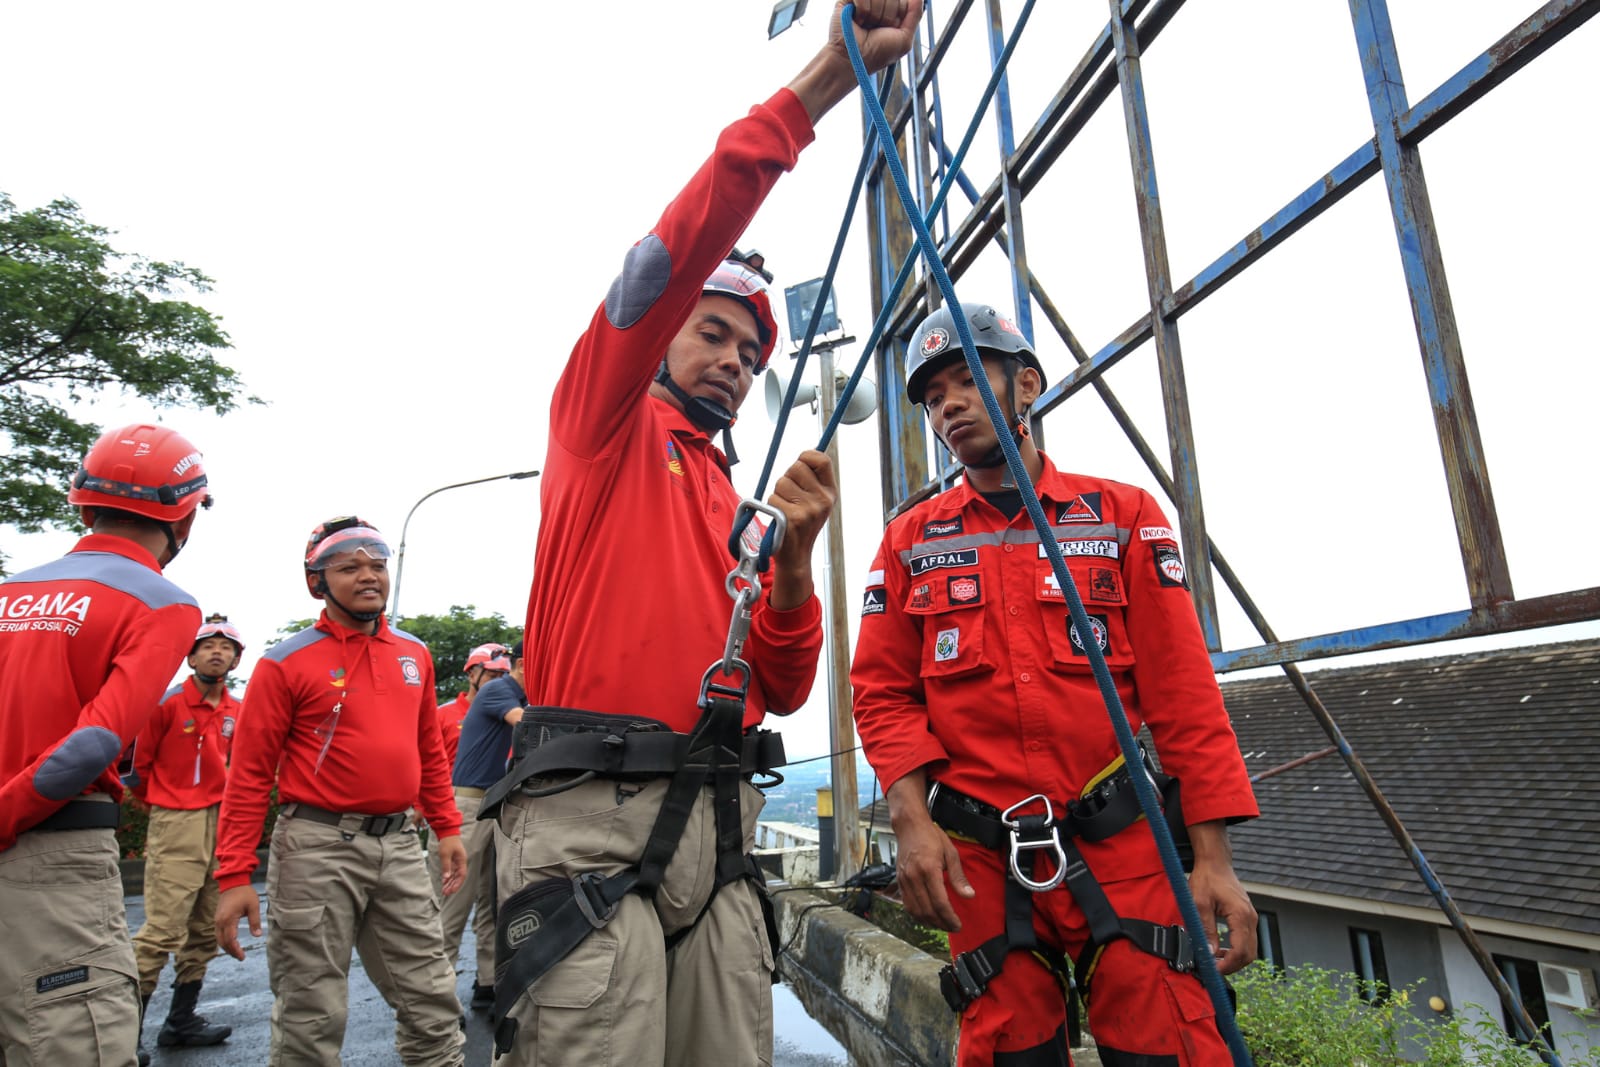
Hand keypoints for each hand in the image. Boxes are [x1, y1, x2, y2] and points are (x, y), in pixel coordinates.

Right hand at [215, 885, 261, 960]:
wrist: (232, 882)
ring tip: (236, 952)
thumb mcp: (253, 906)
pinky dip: (224, 941)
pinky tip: (231, 943)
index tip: (243, 957)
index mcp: (228, 919)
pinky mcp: (218, 918)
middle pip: (223, 942)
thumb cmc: (244, 893)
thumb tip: (257, 935)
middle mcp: (220, 922)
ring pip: (219, 939)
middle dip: (231, 951)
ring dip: (227, 947)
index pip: (230, 940)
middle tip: (240, 957)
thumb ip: (255, 921)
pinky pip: (218, 933)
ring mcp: (217, 920)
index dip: (236, 950)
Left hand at [437, 834, 467, 895]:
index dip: (457, 884)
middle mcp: (460, 863)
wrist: (447, 833)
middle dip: (453, 886)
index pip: (461, 875)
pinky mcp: (452, 861)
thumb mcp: (445, 854)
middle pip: (458, 877)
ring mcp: (456, 862)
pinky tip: (444, 883)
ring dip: (450, 883)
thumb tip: (446, 878)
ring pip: (454, 876)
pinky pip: (451, 872)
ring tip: (444, 891)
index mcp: (462, 861)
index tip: (452, 891)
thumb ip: (446, 866)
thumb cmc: (448, 842)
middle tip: (446, 893)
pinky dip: (448, 878)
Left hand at [767, 449, 836, 609]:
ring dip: (777, 494)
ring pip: (781, 482)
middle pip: (796, 467)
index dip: (806, 456)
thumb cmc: (800, 524)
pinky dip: (771, 507)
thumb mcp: (814, 502)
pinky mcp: (794, 518)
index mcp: (830, 492)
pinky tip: (780, 519)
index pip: (822, 459)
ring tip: (785, 510)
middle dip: (787, 478)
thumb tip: (802, 457)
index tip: (800, 464)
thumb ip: (811, 480)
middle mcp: (823, 500)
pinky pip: (773, 498)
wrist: (796, 556)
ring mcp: (810, 509)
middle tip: (789, 497)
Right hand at [789, 0, 923, 122]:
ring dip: (874, 15)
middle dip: (887, 16)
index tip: (891, 28)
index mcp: (892, 11)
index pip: (903, 0)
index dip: (899, 13)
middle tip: (876, 29)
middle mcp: (878, 3)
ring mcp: (862, 1)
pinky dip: (863, 10)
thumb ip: (915, 15)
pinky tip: (857, 21)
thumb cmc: (876, 54)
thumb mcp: (904, 39)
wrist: (852, 60)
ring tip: (865, 26)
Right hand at [887, 772, 972, 930]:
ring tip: (942, 924)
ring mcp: (905, 880)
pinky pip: (907, 904)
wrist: (909, 826)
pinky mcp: (900, 881)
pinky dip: (917, 915)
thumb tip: (969, 895)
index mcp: (929, 870)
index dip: (949, 917)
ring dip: (929, 922)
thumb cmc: (931, 836)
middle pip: (927, 910)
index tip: (958, 924)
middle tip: (953, 927)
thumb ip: (959, 877)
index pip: (940, 902)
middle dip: (941, 923)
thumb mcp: (951, 854)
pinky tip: (927, 917)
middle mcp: (914, 877)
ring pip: (916, 910)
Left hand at [1187, 821, 1256, 974]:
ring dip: (1234, 959)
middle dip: (1233, 966)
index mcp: (1240, 915)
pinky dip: (1236, 949)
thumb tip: (1208, 953)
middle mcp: (1250, 918)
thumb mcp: (1199, 904)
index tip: (1214, 970)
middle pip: (1249, 954)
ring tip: (1214, 962)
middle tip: (1213, 970)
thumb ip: (1206, 930)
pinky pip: (1246, 940)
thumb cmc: (1207, 879)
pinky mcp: (1247, 917)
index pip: (1240, 950)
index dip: (1228, 965)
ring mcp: (1251, 917)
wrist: (1215, 863)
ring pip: (1250, 949)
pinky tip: (1220, 950)